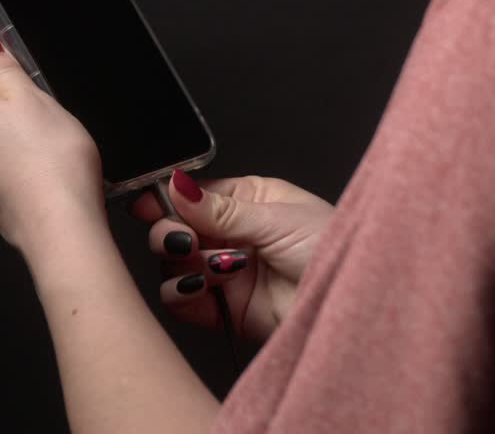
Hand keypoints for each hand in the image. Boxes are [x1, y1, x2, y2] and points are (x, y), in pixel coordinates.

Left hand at [0, 26, 106, 256]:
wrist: (61, 228)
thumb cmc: (51, 161)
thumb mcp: (32, 97)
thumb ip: (0, 66)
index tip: (13, 55)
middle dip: (4, 93)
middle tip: (43, 102)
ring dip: (12, 126)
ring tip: (50, 136)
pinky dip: (16, 154)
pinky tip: (45, 161)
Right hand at [131, 171, 334, 341]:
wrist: (348, 301)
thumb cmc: (332, 247)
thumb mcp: (276, 218)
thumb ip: (220, 209)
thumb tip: (178, 186)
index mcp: (248, 200)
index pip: (193, 194)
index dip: (167, 198)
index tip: (146, 203)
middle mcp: (232, 234)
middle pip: (174, 228)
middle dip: (170, 231)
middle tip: (184, 238)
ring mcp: (225, 272)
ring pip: (171, 264)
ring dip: (183, 262)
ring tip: (214, 264)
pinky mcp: (222, 309)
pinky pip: (181, 300)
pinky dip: (183, 292)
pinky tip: (207, 285)